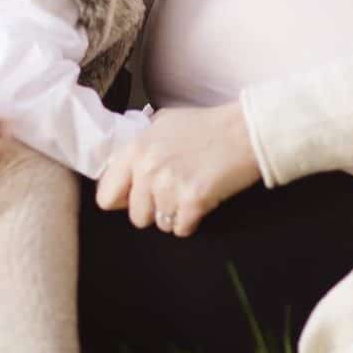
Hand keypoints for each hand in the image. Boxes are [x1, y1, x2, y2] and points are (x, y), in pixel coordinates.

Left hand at [95, 102, 261, 236]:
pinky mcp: (192, 199)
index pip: (106, 195)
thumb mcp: (163, 124)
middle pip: (136, 216)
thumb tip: (123, 169)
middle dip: (154, 211)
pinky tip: (203, 200)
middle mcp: (147, 168)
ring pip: (160, 224)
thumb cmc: (208, 126)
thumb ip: (140, 147)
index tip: (136, 198)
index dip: (123, 200)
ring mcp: (169, 185)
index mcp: (135, 149)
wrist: (246, 131)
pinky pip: (182, 228)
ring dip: (175, 214)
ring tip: (191, 192)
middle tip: (173, 194)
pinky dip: (193, 220)